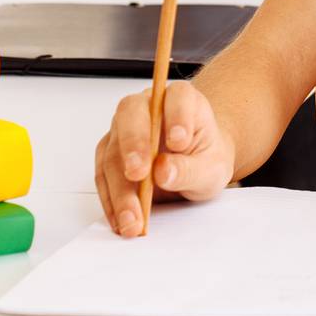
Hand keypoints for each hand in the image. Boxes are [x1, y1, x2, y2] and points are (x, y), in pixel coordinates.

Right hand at [94, 82, 236, 236]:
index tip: (179, 142)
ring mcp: (125, 127)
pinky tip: (121, 219)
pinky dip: (111, 199)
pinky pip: (103, 174)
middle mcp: (148, 106)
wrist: (195, 165)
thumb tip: (163, 171)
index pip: (177, 97)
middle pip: (131, 115)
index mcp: (182, 99)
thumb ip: (190, 168)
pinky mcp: (111, 151)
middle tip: (138, 174)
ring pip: (113, 150)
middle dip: (133, 146)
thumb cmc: (206, 157)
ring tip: (132, 218)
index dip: (177, 115)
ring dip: (119, 188)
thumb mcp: (212, 167)